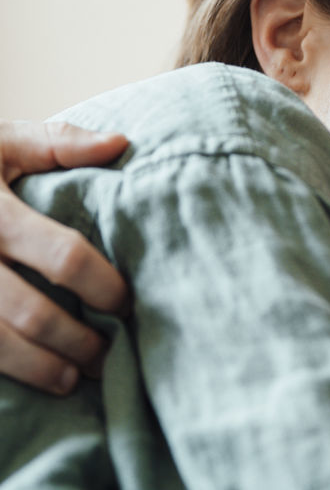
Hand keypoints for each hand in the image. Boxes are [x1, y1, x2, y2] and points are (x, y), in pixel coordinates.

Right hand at [0, 120, 129, 393]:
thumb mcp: (1, 142)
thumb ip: (59, 143)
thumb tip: (120, 143)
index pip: (62, 256)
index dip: (102, 285)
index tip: (125, 302)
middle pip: (30, 312)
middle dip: (75, 340)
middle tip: (108, 353)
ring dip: (38, 368)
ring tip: (73, 378)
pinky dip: (4, 372)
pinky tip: (30, 378)